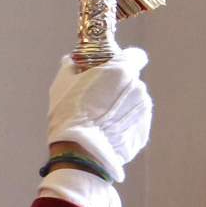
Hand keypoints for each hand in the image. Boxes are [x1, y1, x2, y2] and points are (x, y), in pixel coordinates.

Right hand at [47, 47, 150, 182]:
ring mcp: (143, 111)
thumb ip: (70, 68)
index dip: (124, 59)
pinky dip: (122, 124)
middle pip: (131, 81)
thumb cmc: (69, 112)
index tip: (113, 67)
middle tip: (98, 96)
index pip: (135, 56)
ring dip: (121, 106)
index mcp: (121, 70)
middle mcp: (138, 88)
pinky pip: (134, 122)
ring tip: (99, 118)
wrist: (80, 150)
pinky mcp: (142, 132)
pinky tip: (105, 132)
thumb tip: (69, 61)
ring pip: (134, 102)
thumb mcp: (62, 84)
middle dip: (118, 86)